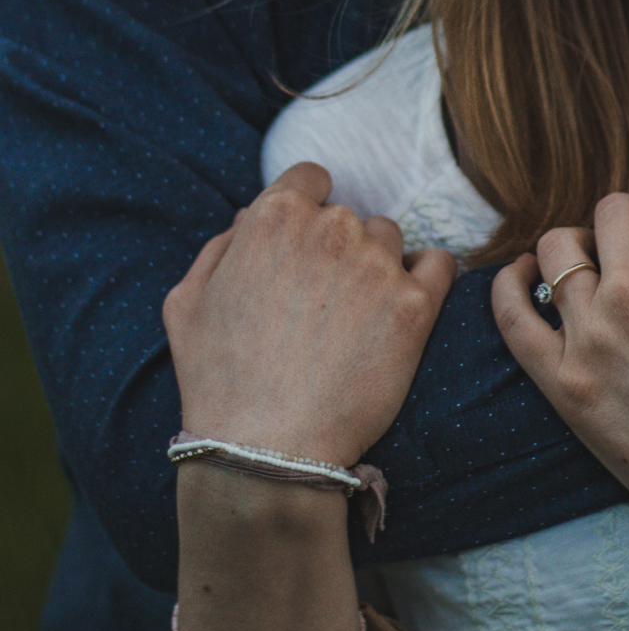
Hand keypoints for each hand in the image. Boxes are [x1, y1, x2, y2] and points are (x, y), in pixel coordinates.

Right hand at [163, 161, 455, 465]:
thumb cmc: (219, 381)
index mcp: (276, 215)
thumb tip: (247, 218)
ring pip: (390, 239)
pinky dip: (427, 279)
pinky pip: (439, 265)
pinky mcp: (415, 306)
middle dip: (337, 248)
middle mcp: (331, 228)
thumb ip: (220, 247)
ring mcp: (377, 264)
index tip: (304, 246)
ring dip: (377, 266)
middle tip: (320, 303)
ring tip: (354, 320)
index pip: (311, 178)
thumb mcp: (187, 303)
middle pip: (350, 215)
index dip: (307, 208)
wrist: (267, 453)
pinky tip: (404, 308)